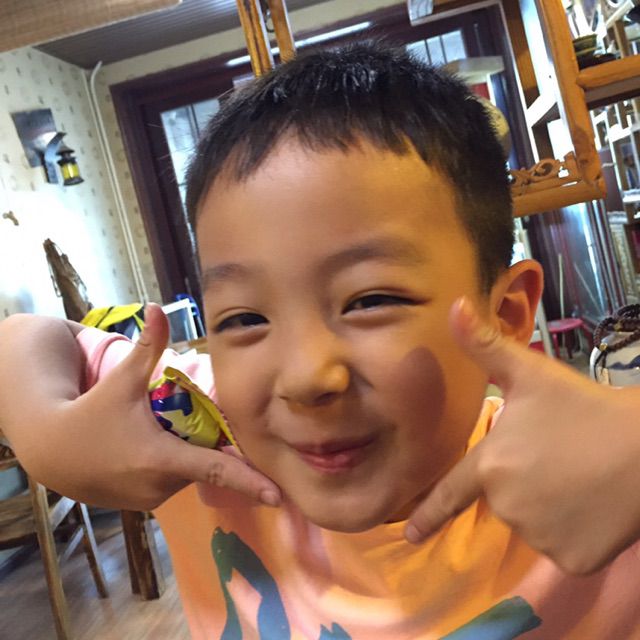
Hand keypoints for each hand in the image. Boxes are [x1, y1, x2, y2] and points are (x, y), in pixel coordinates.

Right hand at [14, 304, 281, 510]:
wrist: (51, 448)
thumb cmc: (91, 412)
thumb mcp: (122, 380)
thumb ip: (148, 347)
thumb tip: (158, 306)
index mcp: (161, 458)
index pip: (215, 470)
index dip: (249, 482)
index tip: (278, 495)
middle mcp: (159, 486)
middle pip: (203, 464)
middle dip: (205, 444)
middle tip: (187, 421)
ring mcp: (150, 500)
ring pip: (187, 474)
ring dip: (186, 453)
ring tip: (156, 431)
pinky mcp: (142, 505)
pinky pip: (170, 483)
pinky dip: (171, 465)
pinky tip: (147, 446)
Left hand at [405, 298, 639, 573]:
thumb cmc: (585, 407)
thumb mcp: (531, 374)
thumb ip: (485, 345)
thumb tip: (453, 306)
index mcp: (490, 464)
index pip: (450, 493)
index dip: (428, 515)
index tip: (411, 536)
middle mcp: (507, 505)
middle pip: (504, 499)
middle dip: (522, 482)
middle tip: (558, 458)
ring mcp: (540, 536)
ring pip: (534, 523)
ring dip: (548, 508)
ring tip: (578, 478)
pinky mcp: (573, 560)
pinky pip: (563, 546)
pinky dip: (573, 532)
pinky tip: (593, 506)